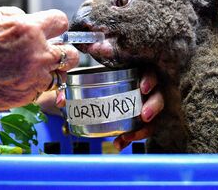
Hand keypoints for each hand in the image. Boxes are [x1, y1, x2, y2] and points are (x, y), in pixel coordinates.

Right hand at [0, 5, 78, 109]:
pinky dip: (30, 86)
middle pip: (69, 55)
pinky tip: (11, 79)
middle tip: (45, 50)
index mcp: (26, 28)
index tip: (49, 28)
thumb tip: (32, 23)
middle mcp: (33, 55)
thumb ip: (17, 19)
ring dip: (44, 71)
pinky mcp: (19, 99)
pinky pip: (37, 91)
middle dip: (59, 50)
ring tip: (22, 67)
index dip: (53, 25)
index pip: (61, 22)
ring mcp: (27, 80)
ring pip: (55, 76)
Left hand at [48, 68, 163, 150]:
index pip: (149, 73)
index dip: (149, 80)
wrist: (86, 96)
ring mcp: (143, 105)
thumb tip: (60, 100)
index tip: (143, 88)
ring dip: (143, 128)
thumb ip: (70, 89)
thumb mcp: (80, 82)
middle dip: (153, 106)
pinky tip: (119, 144)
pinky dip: (130, 138)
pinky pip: (140, 130)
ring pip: (152, 118)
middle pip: (157, 97)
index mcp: (133, 72)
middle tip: (144, 115)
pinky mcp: (139, 120)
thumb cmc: (88, 84)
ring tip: (130, 136)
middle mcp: (142, 89)